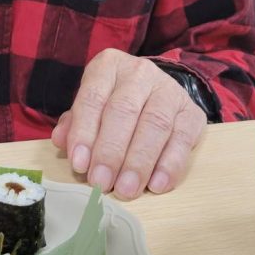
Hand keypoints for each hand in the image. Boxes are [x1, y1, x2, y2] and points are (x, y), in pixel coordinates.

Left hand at [51, 49, 206, 198]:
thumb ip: (75, 123)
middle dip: (111, 151)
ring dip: (139, 162)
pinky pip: (183, 139)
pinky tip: (156, 185)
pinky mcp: (193, 113)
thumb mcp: (90, 105)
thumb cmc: (113, 102)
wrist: (155, 92)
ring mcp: (170, 90)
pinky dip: (170, 165)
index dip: (84, 132)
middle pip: (124, 111)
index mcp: (109, 66)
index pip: (93, 97)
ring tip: (126, 189)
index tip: (79, 164)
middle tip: (101, 182)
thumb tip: (61, 141)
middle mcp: (140, 73)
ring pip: (155, 125)